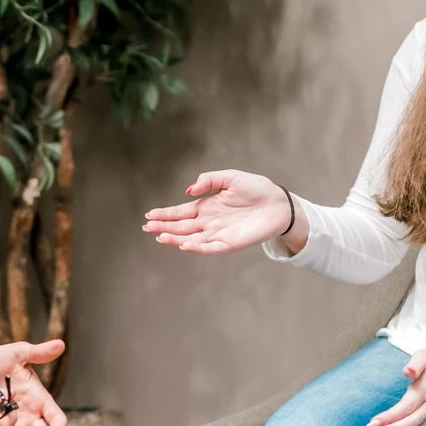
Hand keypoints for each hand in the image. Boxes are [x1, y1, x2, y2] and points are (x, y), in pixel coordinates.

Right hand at [143, 170, 293, 254]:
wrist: (278, 203)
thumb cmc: (255, 188)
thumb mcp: (230, 177)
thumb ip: (209, 181)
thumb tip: (188, 191)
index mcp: (207, 207)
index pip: (180, 212)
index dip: (164, 214)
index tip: (149, 216)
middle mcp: (209, 222)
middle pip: (181, 226)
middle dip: (163, 227)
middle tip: (146, 228)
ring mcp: (218, 234)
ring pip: (191, 239)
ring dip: (175, 238)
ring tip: (159, 236)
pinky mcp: (230, 243)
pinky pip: (210, 248)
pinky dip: (196, 248)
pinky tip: (183, 244)